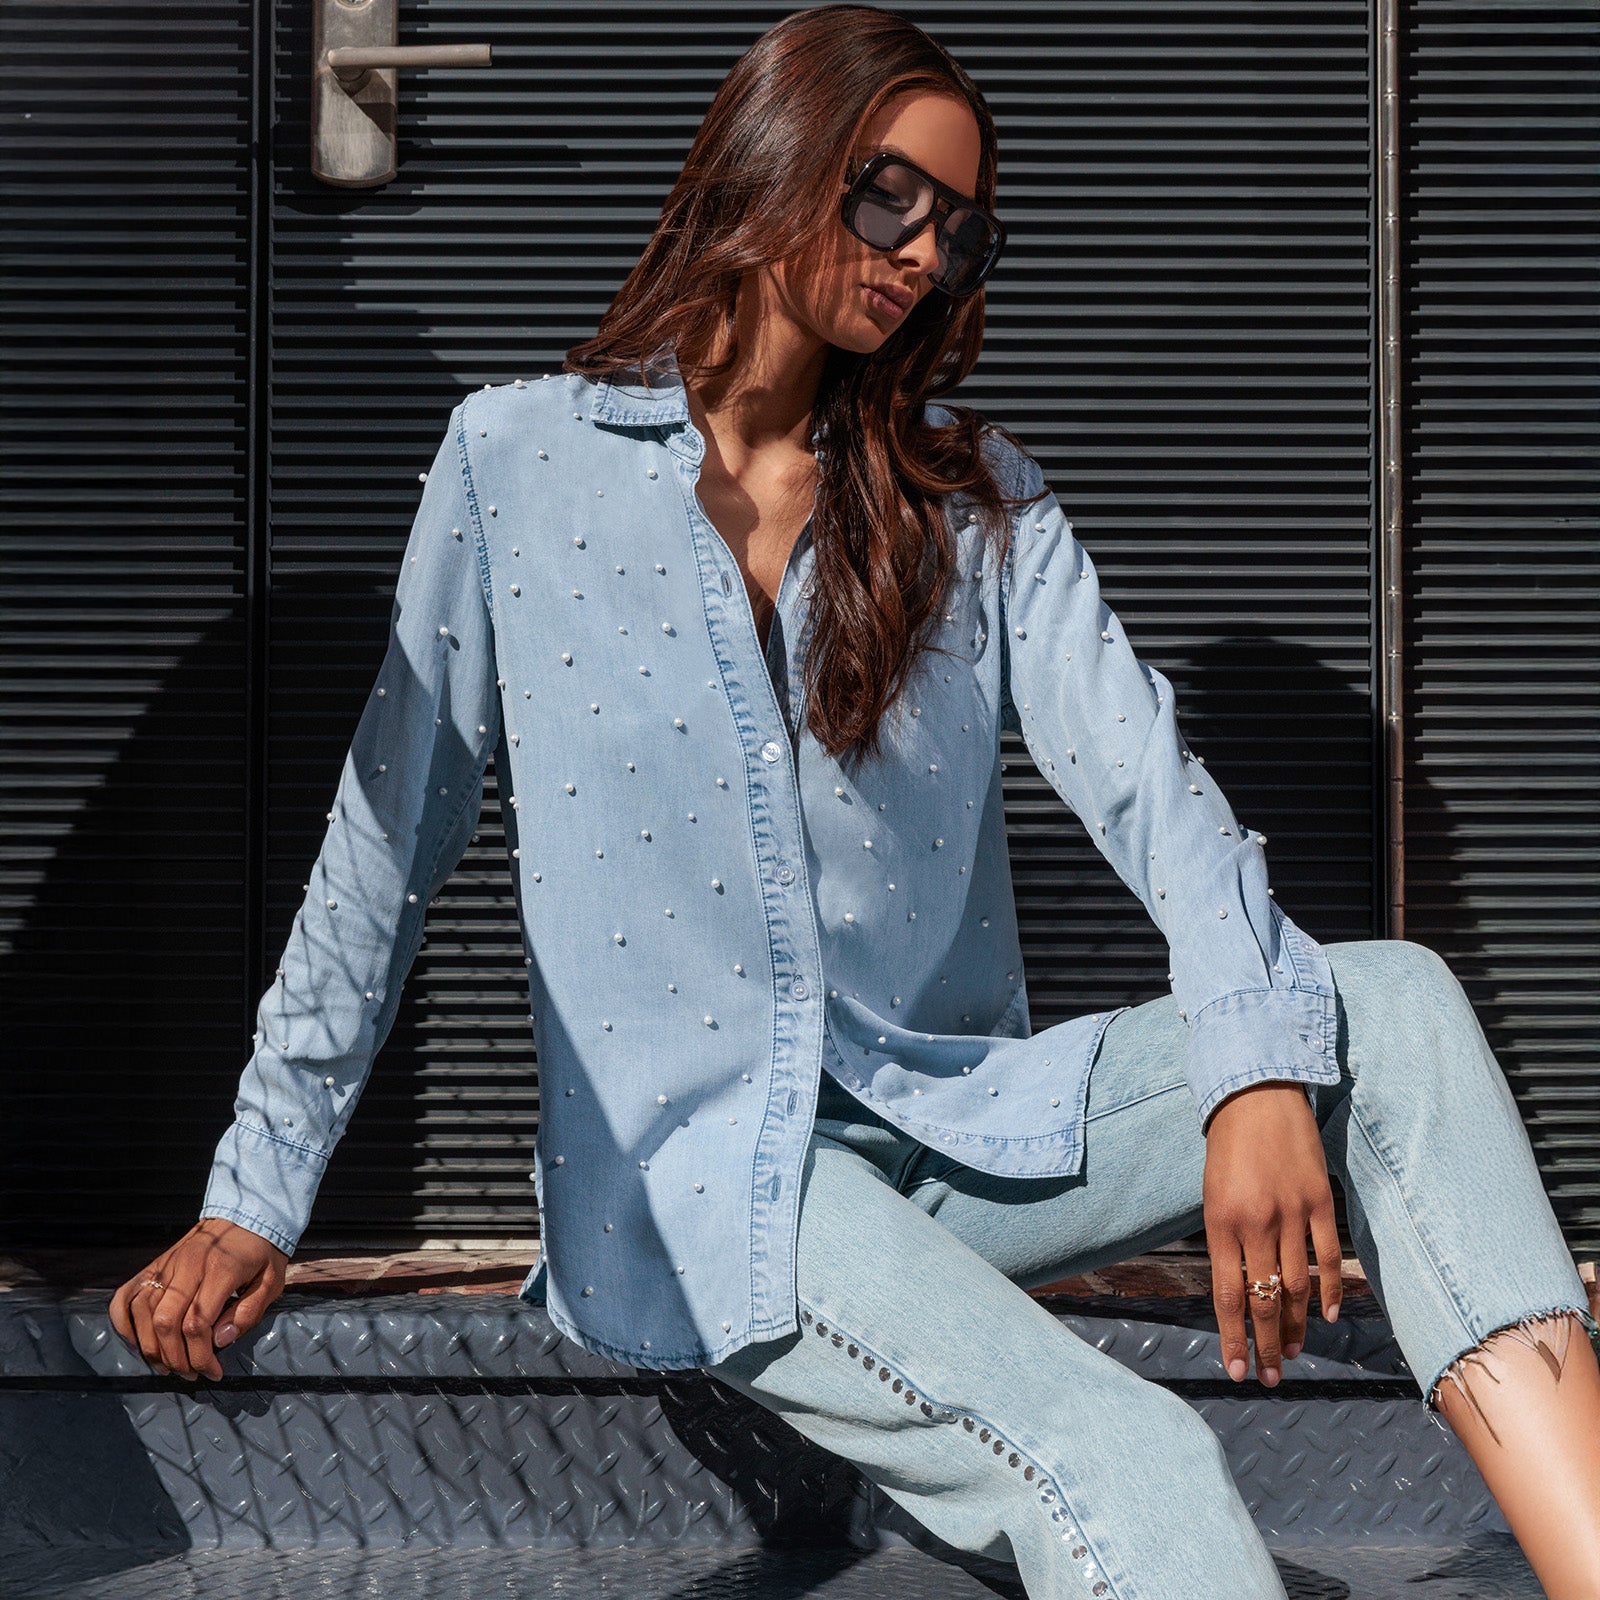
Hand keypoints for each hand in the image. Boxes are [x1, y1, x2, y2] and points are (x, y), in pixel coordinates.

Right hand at [109, 1218, 287, 1379]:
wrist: (246, 1214)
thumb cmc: (261, 1252)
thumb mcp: (271, 1281)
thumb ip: (248, 1313)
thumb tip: (220, 1341)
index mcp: (221, 1269)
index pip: (197, 1324)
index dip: (201, 1357)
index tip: (213, 1373)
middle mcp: (188, 1265)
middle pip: (165, 1322)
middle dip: (175, 1358)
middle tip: (190, 1374)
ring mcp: (167, 1263)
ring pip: (143, 1312)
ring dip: (151, 1347)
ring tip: (169, 1365)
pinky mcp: (155, 1264)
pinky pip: (126, 1295)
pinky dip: (124, 1322)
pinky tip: (138, 1342)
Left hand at [1202, 1082, 1342, 1387]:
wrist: (1255, 1095)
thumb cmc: (1226, 1146)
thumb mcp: (1211, 1194)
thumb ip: (1224, 1241)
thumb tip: (1238, 1290)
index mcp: (1219, 1222)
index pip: (1227, 1294)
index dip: (1232, 1337)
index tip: (1235, 1370)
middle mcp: (1255, 1222)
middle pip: (1262, 1299)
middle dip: (1263, 1344)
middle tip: (1268, 1377)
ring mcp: (1291, 1212)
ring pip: (1296, 1286)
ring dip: (1294, 1324)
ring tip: (1291, 1353)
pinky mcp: (1319, 1201)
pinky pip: (1327, 1256)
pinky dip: (1329, 1289)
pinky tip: (1327, 1315)